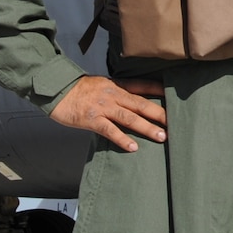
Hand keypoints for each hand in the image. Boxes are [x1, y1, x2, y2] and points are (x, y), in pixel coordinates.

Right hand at [50, 76, 165, 151]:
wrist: (55, 89)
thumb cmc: (78, 90)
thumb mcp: (101, 85)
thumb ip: (116, 92)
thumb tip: (131, 100)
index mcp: (117, 85)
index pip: (142, 86)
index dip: (159, 90)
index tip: (175, 95)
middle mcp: (113, 95)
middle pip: (142, 104)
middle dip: (160, 113)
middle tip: (176, 122)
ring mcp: (103, 107)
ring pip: (130, 118)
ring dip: (147, 128)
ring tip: (162, 136)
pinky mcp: (92, 119)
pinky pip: (110, 130)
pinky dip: (122, 139)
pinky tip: (133, 147)